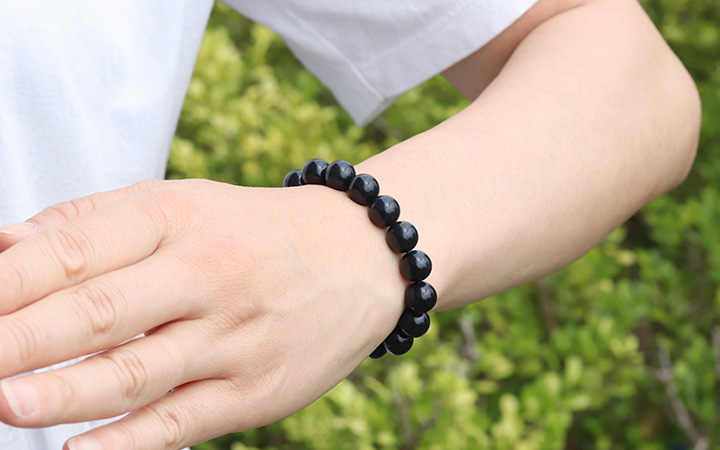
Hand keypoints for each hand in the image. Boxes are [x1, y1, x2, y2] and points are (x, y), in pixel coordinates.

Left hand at [0, 179, 405, 449]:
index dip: (6, 282)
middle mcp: (206, 275)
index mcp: (177, 219)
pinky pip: (181, 421)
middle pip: (97, 311)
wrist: (359, 256)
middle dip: (16, 340)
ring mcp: (233, 337)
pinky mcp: (254, 389)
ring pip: (134, 373)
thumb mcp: (181, 203)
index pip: (74, 249)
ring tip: (4, 403)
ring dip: (62, 394)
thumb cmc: (252, 231)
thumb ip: (92, 222)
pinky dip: (126, 442)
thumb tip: (3, 247)